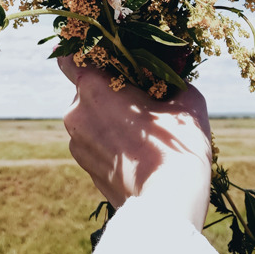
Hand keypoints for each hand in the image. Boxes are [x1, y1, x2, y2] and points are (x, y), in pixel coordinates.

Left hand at [59, 56, 212, 230]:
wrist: (169, 202)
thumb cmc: (178, 144)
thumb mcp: (185, 98)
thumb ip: (169, 79)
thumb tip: (167, 74)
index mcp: (93, 88)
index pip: (69, 56)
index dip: (84, 51)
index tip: (104, 55)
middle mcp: (75, 113)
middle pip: (85, 88)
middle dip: (109, 88)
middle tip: (140, 96)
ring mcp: (77, 143)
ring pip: (90, 117)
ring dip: (109, 116)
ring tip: (143, 129)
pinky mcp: (85, 167)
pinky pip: (94, 142)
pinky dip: (110, 140)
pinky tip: (137, 150)